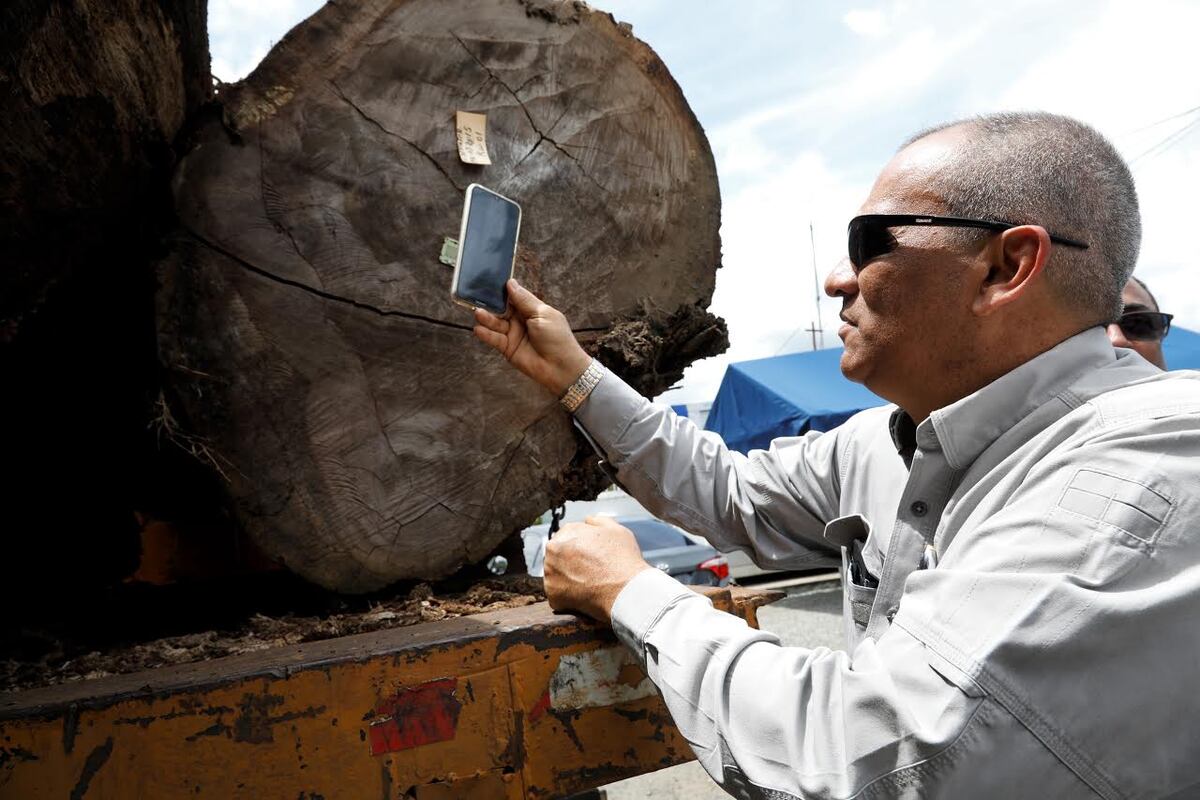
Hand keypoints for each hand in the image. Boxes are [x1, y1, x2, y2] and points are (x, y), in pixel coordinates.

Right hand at [473, 279, 592, 395]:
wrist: (561, 367)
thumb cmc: (557, 338)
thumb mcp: (542, 314)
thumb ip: (524, 300)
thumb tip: (510, 283)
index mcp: (531, 309)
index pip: (513, 296)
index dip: (503, 290)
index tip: (489, 282)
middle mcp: (520, 320)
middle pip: (502, 309)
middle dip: (491, 303)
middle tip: (477, 296)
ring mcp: (513, 334)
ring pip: (496, 323)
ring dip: (486, 318)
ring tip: (478, 312)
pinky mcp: (508, 348)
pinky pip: (494, 339)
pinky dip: (486, 334)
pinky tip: (479, 329)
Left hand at [544, 515, 652, 624]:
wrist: (625, 591)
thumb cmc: (623, 560)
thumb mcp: (615, 529)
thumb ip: (597, 521)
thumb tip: (588, 521)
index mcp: (565, 533)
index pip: (566, 537)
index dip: (581, 547)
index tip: (591, 556)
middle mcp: (552, 551)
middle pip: (559, 556)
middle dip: (570, 562)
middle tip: (590, 570)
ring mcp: (550, 574)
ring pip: (556, 575)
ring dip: (567, 579)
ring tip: (588, 582)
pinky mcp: (553, 595)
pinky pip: (558, 594)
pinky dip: (568, 596)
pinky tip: (584, 594)